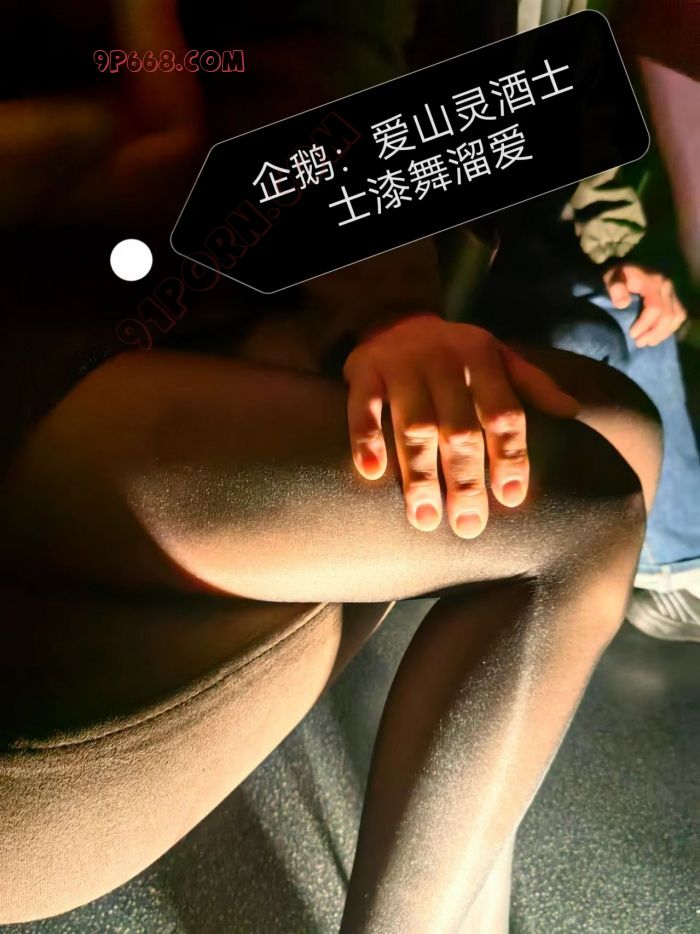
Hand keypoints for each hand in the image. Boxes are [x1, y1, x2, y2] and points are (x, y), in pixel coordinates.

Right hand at [343, 316, 578, 537]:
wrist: (396, 318)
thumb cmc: (455, 353)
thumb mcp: (498, 356)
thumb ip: (532, 384)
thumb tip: (573, 412)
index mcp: (482, 358)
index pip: (503, 412)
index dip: (509, 455)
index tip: (511, 497)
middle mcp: (444, 361)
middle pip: (459, 428)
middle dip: (464, 480)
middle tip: (468, 526)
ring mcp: (401, 366)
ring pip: (413, 426)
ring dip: (419, 475)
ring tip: (425, 519)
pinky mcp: (364, 371)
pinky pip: (363, 408)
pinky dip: (365, 439)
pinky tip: (371, 473)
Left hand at [603, 264, 687, 346]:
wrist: (625, 270)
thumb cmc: (617, 276)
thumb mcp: (611, 278)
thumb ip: (616, 289)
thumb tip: (623, 304)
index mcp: (652, 282)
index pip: (655, 308)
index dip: (645, 324)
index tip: (632, 335)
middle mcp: (666, 286)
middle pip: (668, 315)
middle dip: (654, 332)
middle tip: (639, 343)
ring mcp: (672, 292)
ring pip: (676, 316)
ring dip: (663, 333)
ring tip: (648, 342)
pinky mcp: (673, 297)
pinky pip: (679, 315)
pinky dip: (670, 328)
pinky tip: (657, 336)